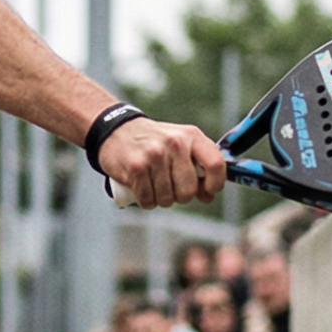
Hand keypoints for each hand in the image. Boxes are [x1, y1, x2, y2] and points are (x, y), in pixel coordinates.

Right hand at [98, 116, 225, 208]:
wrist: (116, 130)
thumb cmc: (153, 142)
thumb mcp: (179, 146)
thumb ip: (197, 168)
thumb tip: (208, 196)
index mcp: (191, 135)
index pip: (215, 164)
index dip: (215, 183)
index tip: (207, 190)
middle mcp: (175, 143)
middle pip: (188, 191)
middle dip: (180, 196)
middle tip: (169, 186)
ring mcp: (155, 155)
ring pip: (167, 199)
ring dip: (160, 199)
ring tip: (153, 184)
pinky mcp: (137, 167)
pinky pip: (148, 200)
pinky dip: (145, 201)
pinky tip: (141, 188)